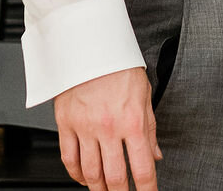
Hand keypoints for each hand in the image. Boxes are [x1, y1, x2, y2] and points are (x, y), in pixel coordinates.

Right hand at [55, 66, 160, 189]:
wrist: (90, 45)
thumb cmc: (119, 66)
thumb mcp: (144, 95)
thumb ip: (149, 129)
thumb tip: (155, 154)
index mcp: (132, 121)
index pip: (142, 167)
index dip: (147, 189)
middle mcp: (109, 127)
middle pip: (115, 177)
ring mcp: (85, 127)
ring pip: (90, 173)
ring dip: (98, 189)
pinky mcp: (66, 124)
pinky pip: (69, 159)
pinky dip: (76, 175)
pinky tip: (84, 178)